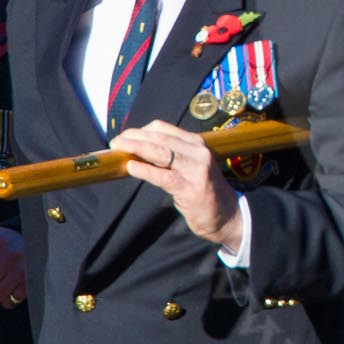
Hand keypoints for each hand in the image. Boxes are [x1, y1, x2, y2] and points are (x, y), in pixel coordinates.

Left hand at [115, 121, 242, 251]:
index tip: (125, 135)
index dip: (140, 129)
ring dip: (136, 149)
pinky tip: (131, 167)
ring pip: (160, 152)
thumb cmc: (204, 191)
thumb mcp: (191, 166)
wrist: (227, 215)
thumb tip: (138, 151)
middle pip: (159, 138)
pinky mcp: (191, 188)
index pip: (164, 128)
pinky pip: (163, 176)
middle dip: (134, 137)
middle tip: (115, 141)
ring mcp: (196, 170)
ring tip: (118, 149)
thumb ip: (171, 157)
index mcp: (197, 144)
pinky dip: (145, 170)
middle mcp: (198, 152)